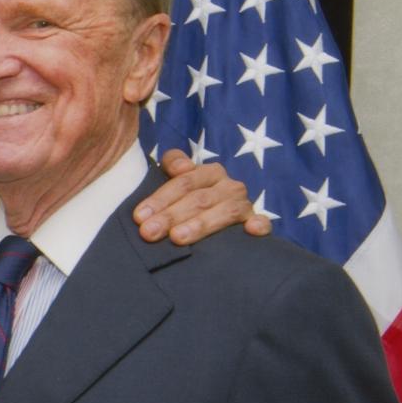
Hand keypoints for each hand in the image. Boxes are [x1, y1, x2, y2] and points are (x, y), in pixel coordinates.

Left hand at [133, 149, 271, 244]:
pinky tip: (250, 231)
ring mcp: (244, 204)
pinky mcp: (255, 222)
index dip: (160, 198)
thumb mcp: (178, 179)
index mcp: (209, 172)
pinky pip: (262, 222)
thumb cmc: (189, 199)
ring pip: (224, 211)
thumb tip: (181, 167)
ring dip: (200, 225)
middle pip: (199, 199)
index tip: (139, 216)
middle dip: (171, 216)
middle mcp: (228, 185)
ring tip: (177, 238)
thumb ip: (173, 164)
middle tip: (149, 232)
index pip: (183, 182)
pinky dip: (258, 224)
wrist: (216, 214)